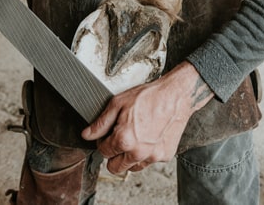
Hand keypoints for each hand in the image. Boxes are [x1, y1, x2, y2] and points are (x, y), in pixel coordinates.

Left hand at [82, 61, 213, 173]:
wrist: (176, 96)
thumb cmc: (149, 96)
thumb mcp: (118, 103)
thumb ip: (101, 123)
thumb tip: (87, 135)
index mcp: (124, 139)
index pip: (103, 152)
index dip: (103, 142)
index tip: (108, 135)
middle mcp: (138, 152)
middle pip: (115, 168)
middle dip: (113, 156)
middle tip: (118, 141)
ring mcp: (153, 156)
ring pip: (132, 168)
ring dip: (129, 158)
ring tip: (134, 139)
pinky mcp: (165, 156)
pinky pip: (149, 162)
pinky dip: (146, 154)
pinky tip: (148, 138)